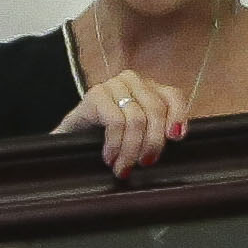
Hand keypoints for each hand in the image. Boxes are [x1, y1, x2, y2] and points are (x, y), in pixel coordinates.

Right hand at [54, 68, 190, 173]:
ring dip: (131, 150)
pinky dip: (115, 144)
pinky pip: (116, 122)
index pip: (173, 96)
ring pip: (136, 120)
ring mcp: (113, 85)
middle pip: (156, 111)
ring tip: (123, 167)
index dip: (178, 117)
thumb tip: (177, 136)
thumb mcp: (138, 133)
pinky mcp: (96, 94)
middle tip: (144, 163)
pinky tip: (109, 157)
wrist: (69, 138)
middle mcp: (132, 80)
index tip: (176, 139)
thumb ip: (157, 129)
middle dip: (152, 143)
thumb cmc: (107, 137)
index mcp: (148, 87)